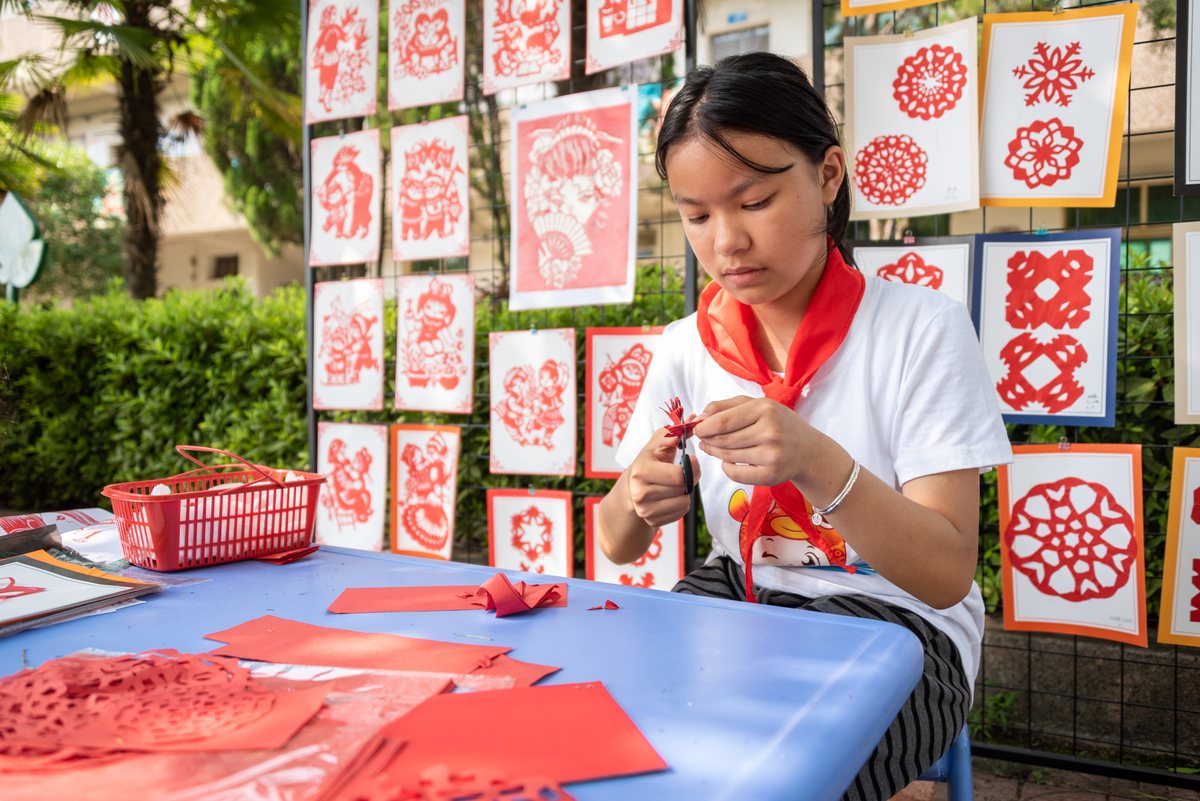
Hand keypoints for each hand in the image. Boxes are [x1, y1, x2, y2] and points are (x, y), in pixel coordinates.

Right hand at [626, 426, 700, 527]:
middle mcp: (639, 493)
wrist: (631, 487)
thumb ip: (673, 433)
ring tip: (674, 485)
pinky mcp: (652, 521)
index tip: (691, 461)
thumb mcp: (656, 445)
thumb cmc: (649, 463)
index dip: (691, 468)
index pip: (678, 476)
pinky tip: (670, 496)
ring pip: (684, 503)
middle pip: (682, 489)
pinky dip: (680, 504)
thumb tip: (694, 421)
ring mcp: (645, 510)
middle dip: (689, 479)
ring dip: (685, 493)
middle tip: (683, 473)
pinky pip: (681, 513)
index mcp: (640, 471)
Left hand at [694, 396, 812, 486]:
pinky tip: (730, 461)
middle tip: (703, 439)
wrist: (807, 449)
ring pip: (727, 457)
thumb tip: (700, 417)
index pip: (722, 422)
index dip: (703, 427)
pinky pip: (734, 474)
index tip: (697, 428)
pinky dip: (726, 467)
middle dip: (707, 440)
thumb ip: (726, 406)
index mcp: (765, 409)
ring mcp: (771, 456)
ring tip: (714, 447)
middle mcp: (770, 432)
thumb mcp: (757, 405)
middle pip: (722, 440)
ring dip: (715, 452)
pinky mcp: (770, 476)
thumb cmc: (778, 423)